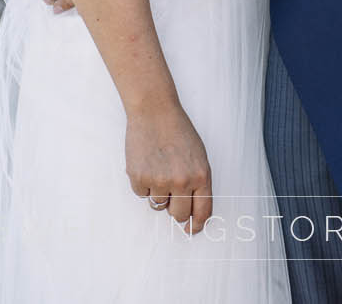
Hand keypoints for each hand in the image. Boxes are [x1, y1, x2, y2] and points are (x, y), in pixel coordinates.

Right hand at [126, 100, 212, 234]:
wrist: (154, 111)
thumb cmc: (178, 131)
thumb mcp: (198, 156)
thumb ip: (197, 183)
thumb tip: (191, 212)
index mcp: (201, 176)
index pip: (202, 212)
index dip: (196, 225)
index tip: (191, 229)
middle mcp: (182, 181)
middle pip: (178, 215)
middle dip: (174, 209)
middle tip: (170, 192)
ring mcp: (159, 181)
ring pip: (158, 205)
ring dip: (157, 192)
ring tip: (158, 167)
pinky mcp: (139, 178)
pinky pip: (141, 194)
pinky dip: (142, 183)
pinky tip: (146, 163)